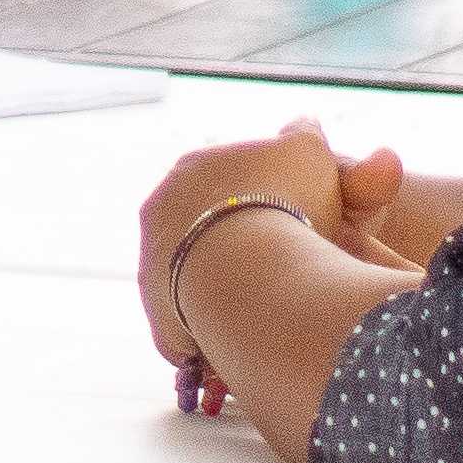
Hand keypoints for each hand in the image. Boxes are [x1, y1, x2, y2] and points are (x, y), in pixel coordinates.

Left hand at [136, 124, 407, 356]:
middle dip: (241, 243)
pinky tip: (247, 338)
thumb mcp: (309, 152)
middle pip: (206, 228)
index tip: (297, 221)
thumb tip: (304, 124)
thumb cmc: (288, 204)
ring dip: (225, 288)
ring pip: (194, 275)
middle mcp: (161, 210)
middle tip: (285, 265)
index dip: (266, 199)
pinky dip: (213, 331)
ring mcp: (153, 262)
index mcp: (192, 168)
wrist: (253, 269)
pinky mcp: (158, 311)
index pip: (228, 180)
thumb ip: (303, 135)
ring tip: (269, 305)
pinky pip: (188, 322)